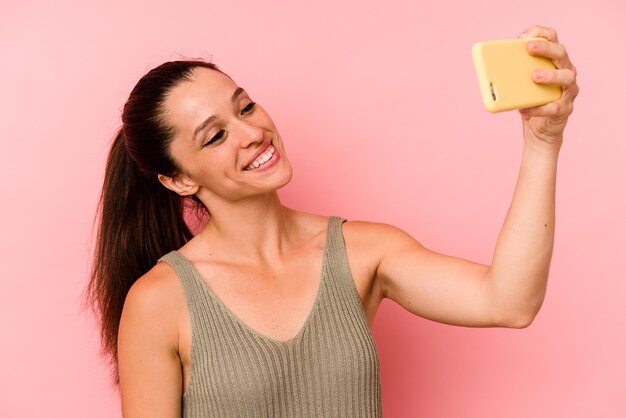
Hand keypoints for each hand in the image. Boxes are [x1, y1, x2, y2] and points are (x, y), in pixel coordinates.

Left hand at [517, 25, 578, 146]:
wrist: (538, 128)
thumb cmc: (529, 99)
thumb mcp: (520, 83)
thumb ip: (513, 72)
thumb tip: (491, 70)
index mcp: (553, 59)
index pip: (552, 37)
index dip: (540, 33)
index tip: (522, 36)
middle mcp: (566, 70)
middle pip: (560, 53)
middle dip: (545, 48)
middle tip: (529, 48)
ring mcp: (569, 90)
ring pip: (566, 78)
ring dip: (550, 75)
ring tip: (534, 77)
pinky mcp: (565, 109)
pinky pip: (554, 107)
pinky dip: (539, 108)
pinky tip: (524, 110)